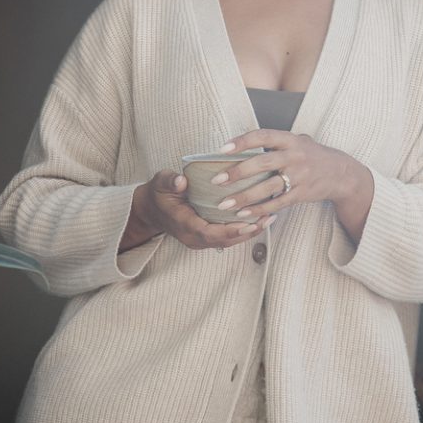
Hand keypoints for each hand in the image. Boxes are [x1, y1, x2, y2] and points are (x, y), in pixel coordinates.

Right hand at [120, 169, 275, 253]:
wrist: (151, 210)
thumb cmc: (159, 193)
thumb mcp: (161, 183)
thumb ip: (171, 182)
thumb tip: (181, 181)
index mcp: (184, 225)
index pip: (210, 233)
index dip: (231, 230)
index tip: (249, 222)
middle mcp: (194, 238)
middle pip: (225, 240)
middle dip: (247, 231)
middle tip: (268, 218)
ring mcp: (200, 240)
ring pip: (229, 241)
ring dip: (249, 232)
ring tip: (270, 219)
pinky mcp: (206, 237)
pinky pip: (227, 237)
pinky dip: (243, 230)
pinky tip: (260, 219)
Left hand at [210, 130, 373, 241]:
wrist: (341, 173)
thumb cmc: (312, 155)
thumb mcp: (298, 141)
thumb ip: (275, 142)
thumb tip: (242, 143)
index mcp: (290, 139)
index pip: (262, 136)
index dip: (242, 141)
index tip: (222, 149)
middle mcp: (295, 156)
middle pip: (262, 163)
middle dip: (238, 172)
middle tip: (217, 180)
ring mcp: (299, 176)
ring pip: (267, 187)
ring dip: (244, 197)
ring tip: (224, 204)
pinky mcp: (301, 194)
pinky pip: (277, 203)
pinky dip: (259, 210)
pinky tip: (244, 214)